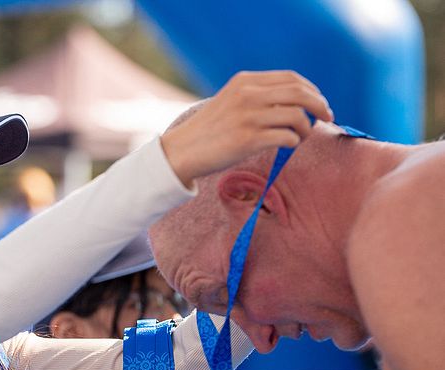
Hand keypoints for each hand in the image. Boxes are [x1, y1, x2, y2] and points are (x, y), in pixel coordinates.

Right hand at [160, 70, 333, 184]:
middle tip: (327, 118)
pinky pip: (287, 137)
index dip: (312, 90)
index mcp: (245, 81)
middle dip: (320, 106)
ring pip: (297, 116)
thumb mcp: (231, 100)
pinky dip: (294, 142)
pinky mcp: (248, 140)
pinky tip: (287, 146)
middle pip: (300, 93)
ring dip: (307, 128)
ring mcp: (248, 117)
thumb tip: (297, 103)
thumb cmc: (210, 129)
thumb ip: (258, 95)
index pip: (291, 78)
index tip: (319, 102)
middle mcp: (248, 95)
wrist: (183, 150)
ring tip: (301, 137)